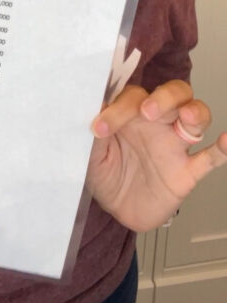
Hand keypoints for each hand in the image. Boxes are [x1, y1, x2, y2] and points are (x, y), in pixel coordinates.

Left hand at [86, 80, 226, 231]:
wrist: (116, 209)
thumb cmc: (106, 172)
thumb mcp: (91, 153)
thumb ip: (94, 135)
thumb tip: (89, 110)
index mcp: (133, 112)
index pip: (133, 97)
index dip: (117, 109)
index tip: (99, 128)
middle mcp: (158, 123)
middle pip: (174, 93)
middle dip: (164, 97)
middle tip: (147, 111)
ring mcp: (175, 145)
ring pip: (196, 116)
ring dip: (195, 111)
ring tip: (186, 115)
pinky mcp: (187, 172)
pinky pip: (210, 158)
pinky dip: (221, 149)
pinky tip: (226, 141)